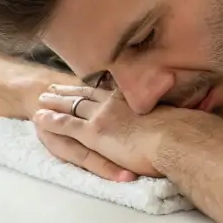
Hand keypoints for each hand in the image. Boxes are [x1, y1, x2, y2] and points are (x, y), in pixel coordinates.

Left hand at [33, 84, 164, 180]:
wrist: (177, 139)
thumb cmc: (183, 131)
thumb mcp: (176, 115)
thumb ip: (166, 112)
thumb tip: (175, 114)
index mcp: (133, 99)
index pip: (109, 90)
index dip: (94, 86)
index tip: (85, 83)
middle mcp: (115, 103)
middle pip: (87, 94)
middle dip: (70, 91)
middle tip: (54, 87)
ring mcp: (103, 116)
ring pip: (72, 106)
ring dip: (55, 102)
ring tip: (42, 99)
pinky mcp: (94, 133)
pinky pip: (66, 125)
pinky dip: (51, 120)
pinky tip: (39, 118)